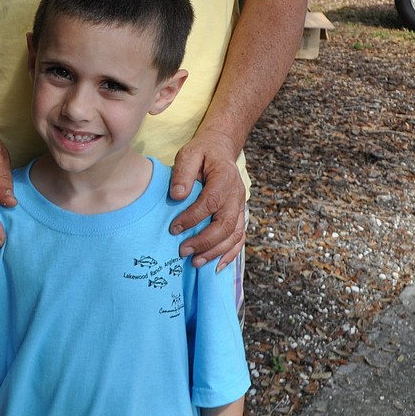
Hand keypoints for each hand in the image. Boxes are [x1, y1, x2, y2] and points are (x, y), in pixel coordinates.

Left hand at [169, 130, 245, 267]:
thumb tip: (177, 196)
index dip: (192, 218)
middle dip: (204, 241)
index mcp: (224, 178)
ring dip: (215, 251)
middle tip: (183, 251)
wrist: (221, 149)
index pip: (210, 202)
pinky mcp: (240, 215)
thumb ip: (183, 173)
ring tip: (196, 262)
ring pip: (233, 234)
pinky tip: (216, 266)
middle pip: (225, 223)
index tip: (173, 228)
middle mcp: (237, 194)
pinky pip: (239, 237)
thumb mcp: (189, 154)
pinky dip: (230, 254)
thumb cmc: (202, 153)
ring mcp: (241, 206)